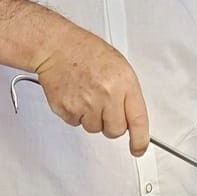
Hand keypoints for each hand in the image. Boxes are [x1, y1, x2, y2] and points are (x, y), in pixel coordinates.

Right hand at [29, 28, 149, 154]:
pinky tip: (75, 95)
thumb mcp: (119, 67)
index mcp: (123, 82)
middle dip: (111, 124)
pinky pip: (76, 123)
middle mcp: (106, 94)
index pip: (138, 120)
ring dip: (92, 117)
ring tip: (86, 94)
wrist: (57, 47)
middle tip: (104, 106)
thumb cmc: (86, 52)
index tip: (138, 148)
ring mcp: (85, 103)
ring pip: (94, 129)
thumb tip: (132, 119)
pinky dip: (75, 114)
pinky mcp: (67, 109)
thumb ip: (127, 94)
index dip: (140, 140)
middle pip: (115, 131)